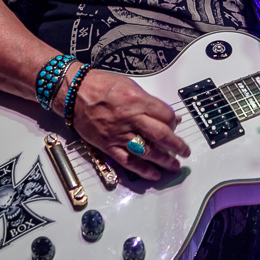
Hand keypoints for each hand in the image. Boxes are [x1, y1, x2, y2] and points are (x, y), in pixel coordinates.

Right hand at [56, 68, 188, 180]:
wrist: (74, 92)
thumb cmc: (100, 85)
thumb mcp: (129, 85)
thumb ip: (149, 101)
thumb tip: (166, 114)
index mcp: (137, 100)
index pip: (165, 115)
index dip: (174, 122)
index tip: (176, 125)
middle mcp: (130, 118)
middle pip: (161, 135)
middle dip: (176, 145)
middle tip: (184, 151)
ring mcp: (119, 133)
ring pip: (147, 150)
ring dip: (164, 160)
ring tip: (174, 165)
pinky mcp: (108, 145)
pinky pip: (128, 161)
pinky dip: (142, 169)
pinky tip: (154, 174)